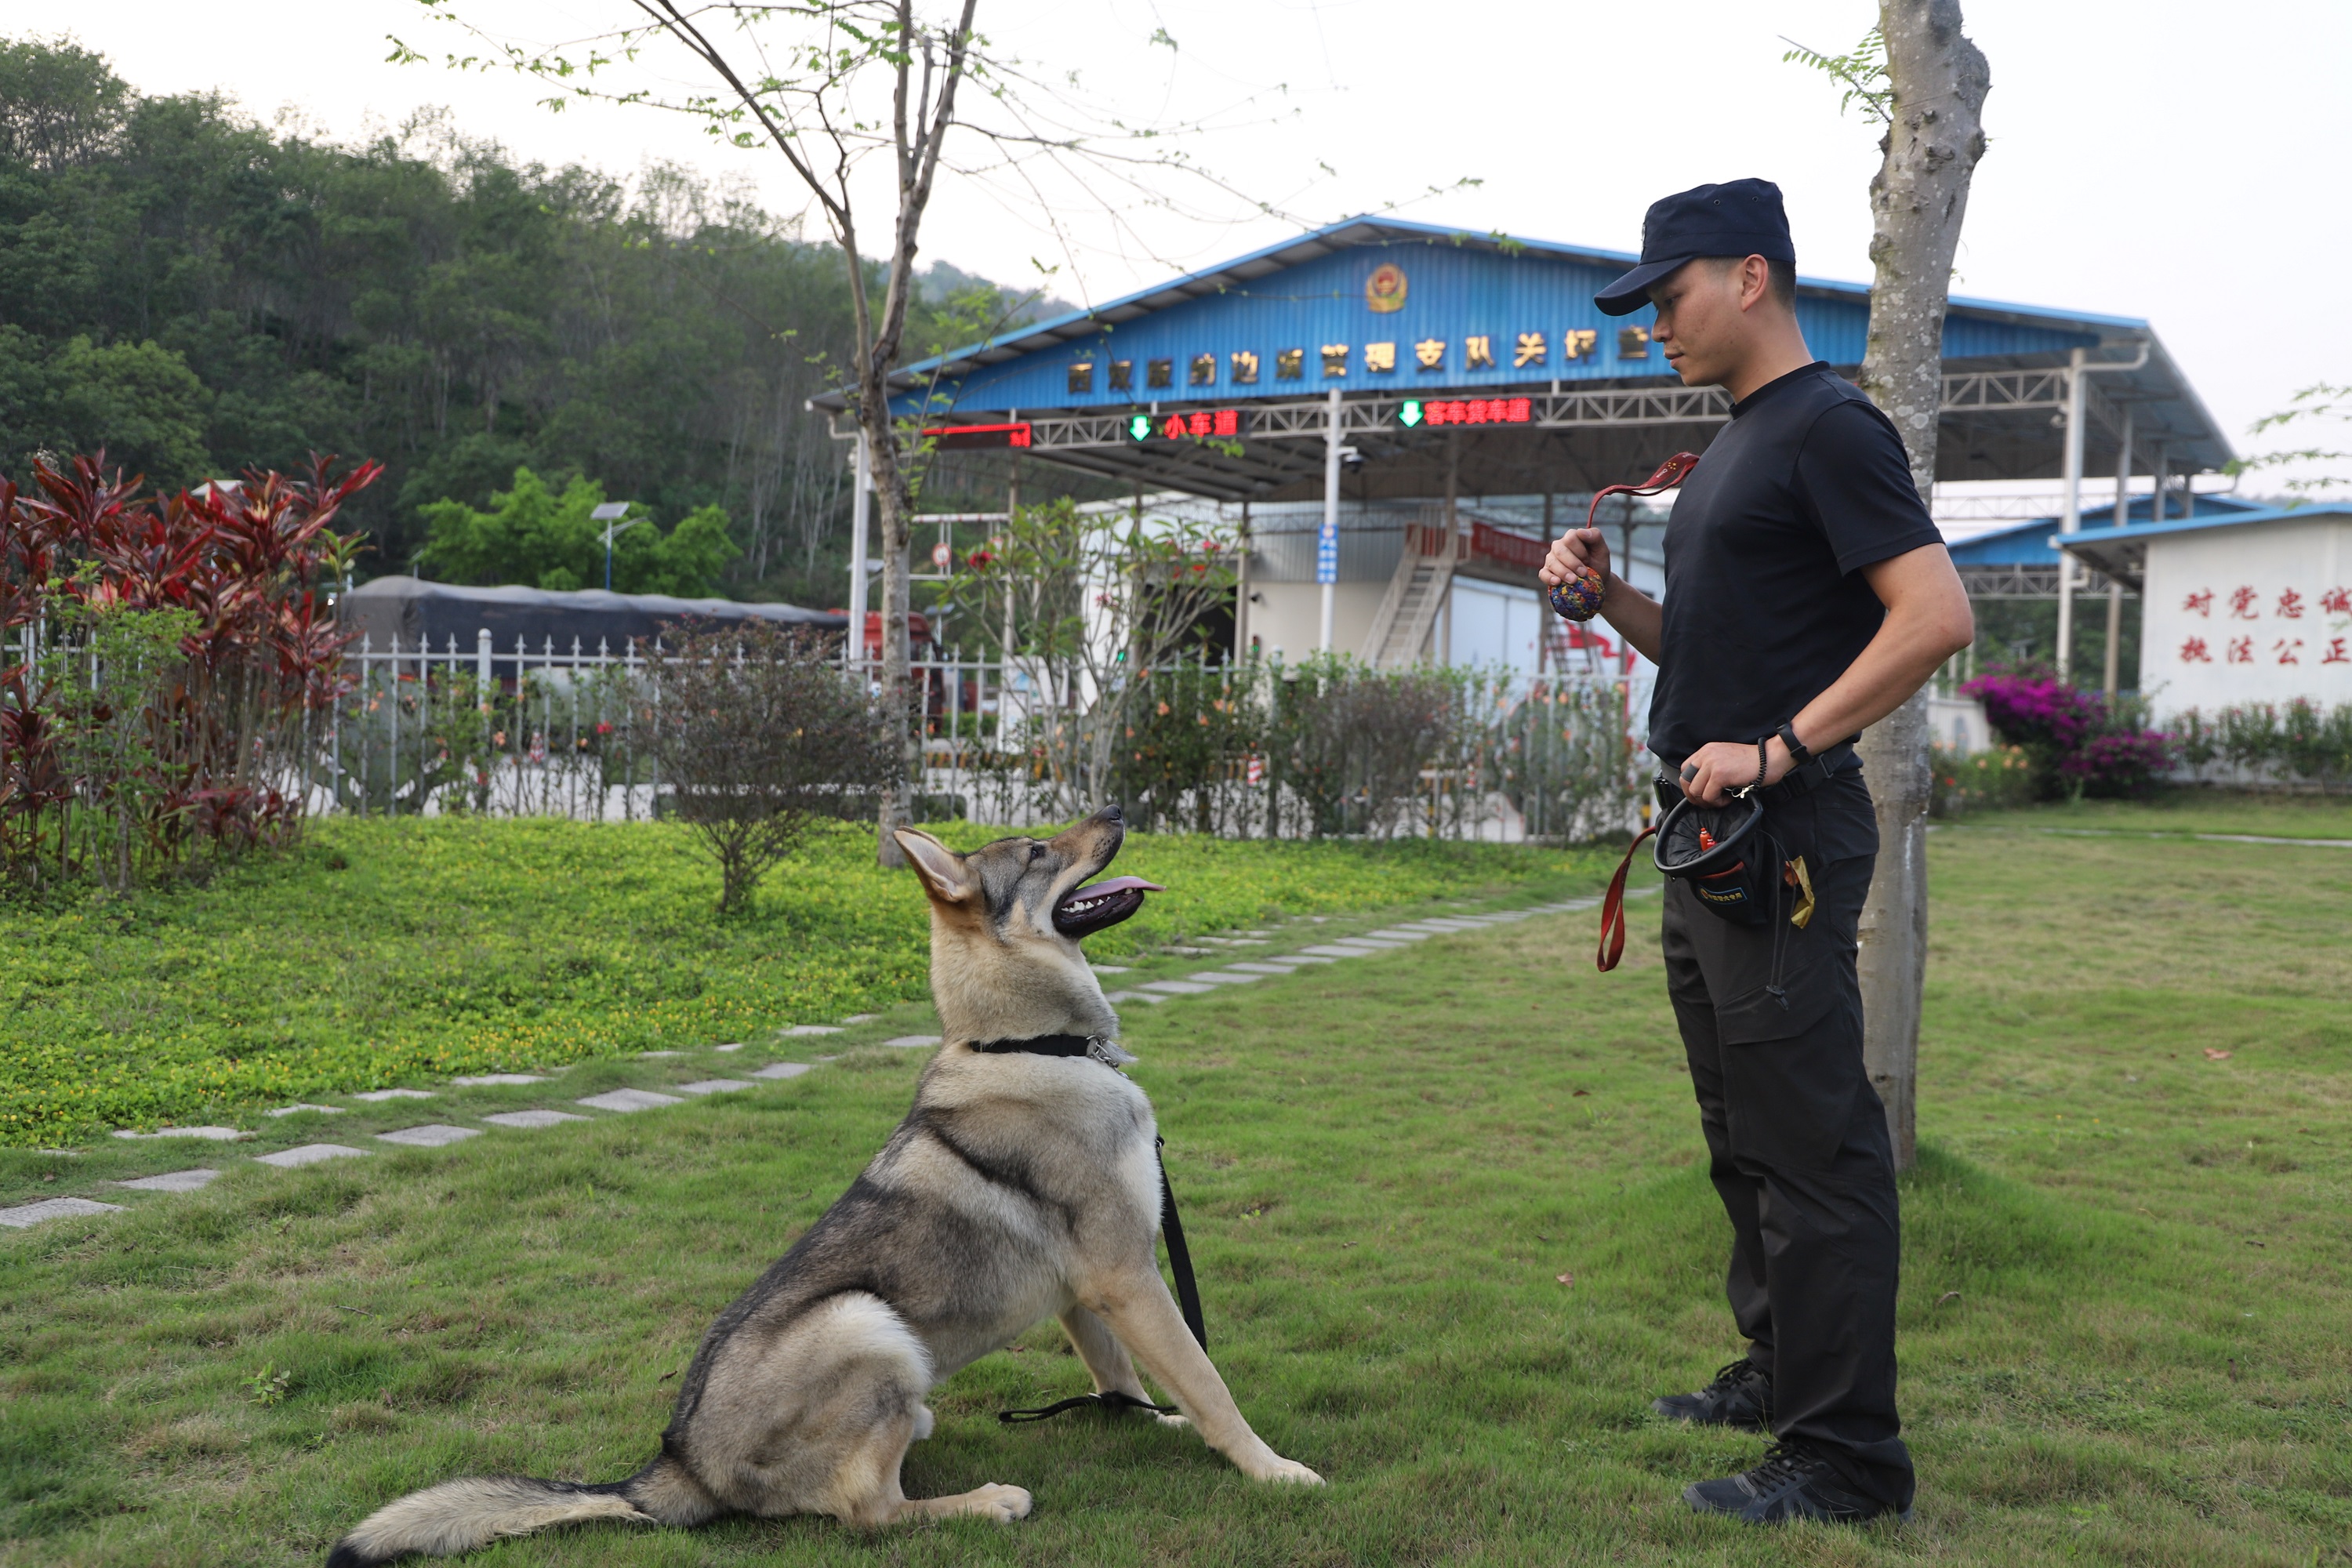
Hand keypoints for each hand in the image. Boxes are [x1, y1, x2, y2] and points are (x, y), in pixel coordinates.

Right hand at [1539, 526, 1610, 591]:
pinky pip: (1543, 574)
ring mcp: (1551, 559)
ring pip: (1552, 562)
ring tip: (1574, 581)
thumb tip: (1581, 531)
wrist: (1595, 582)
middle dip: (1573, 563)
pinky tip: (1557, 582)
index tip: (1588, 559)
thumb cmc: (1598, 564)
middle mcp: (1559, 546)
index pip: (1570, 538)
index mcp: (1571, 537)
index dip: (1580, 551)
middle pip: (1560, 551)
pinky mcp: (1547, 572)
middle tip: (1584, 573)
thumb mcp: (1602, 550)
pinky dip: (1549, 578)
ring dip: (1564, 572)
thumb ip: (1595, 537)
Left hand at [1678, 737, 1792, 804]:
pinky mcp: (1720, 775)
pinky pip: (1709, 796)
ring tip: (1723, 799)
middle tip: (1708, 802)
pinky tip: (1729, 798)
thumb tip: (1700, 785)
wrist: (1771, 758)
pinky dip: (1718, 802)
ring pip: (1696, 791)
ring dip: (1708, 801)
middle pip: (1685, 782)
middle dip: (1694, 796)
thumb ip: (1711, 767)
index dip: (1690, 785)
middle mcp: (1706, 755)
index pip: (1685, 770)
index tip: (1700, 794)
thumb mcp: (1726, 758)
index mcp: (1707, 750)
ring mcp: (1712, 764)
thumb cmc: (1753, 761)